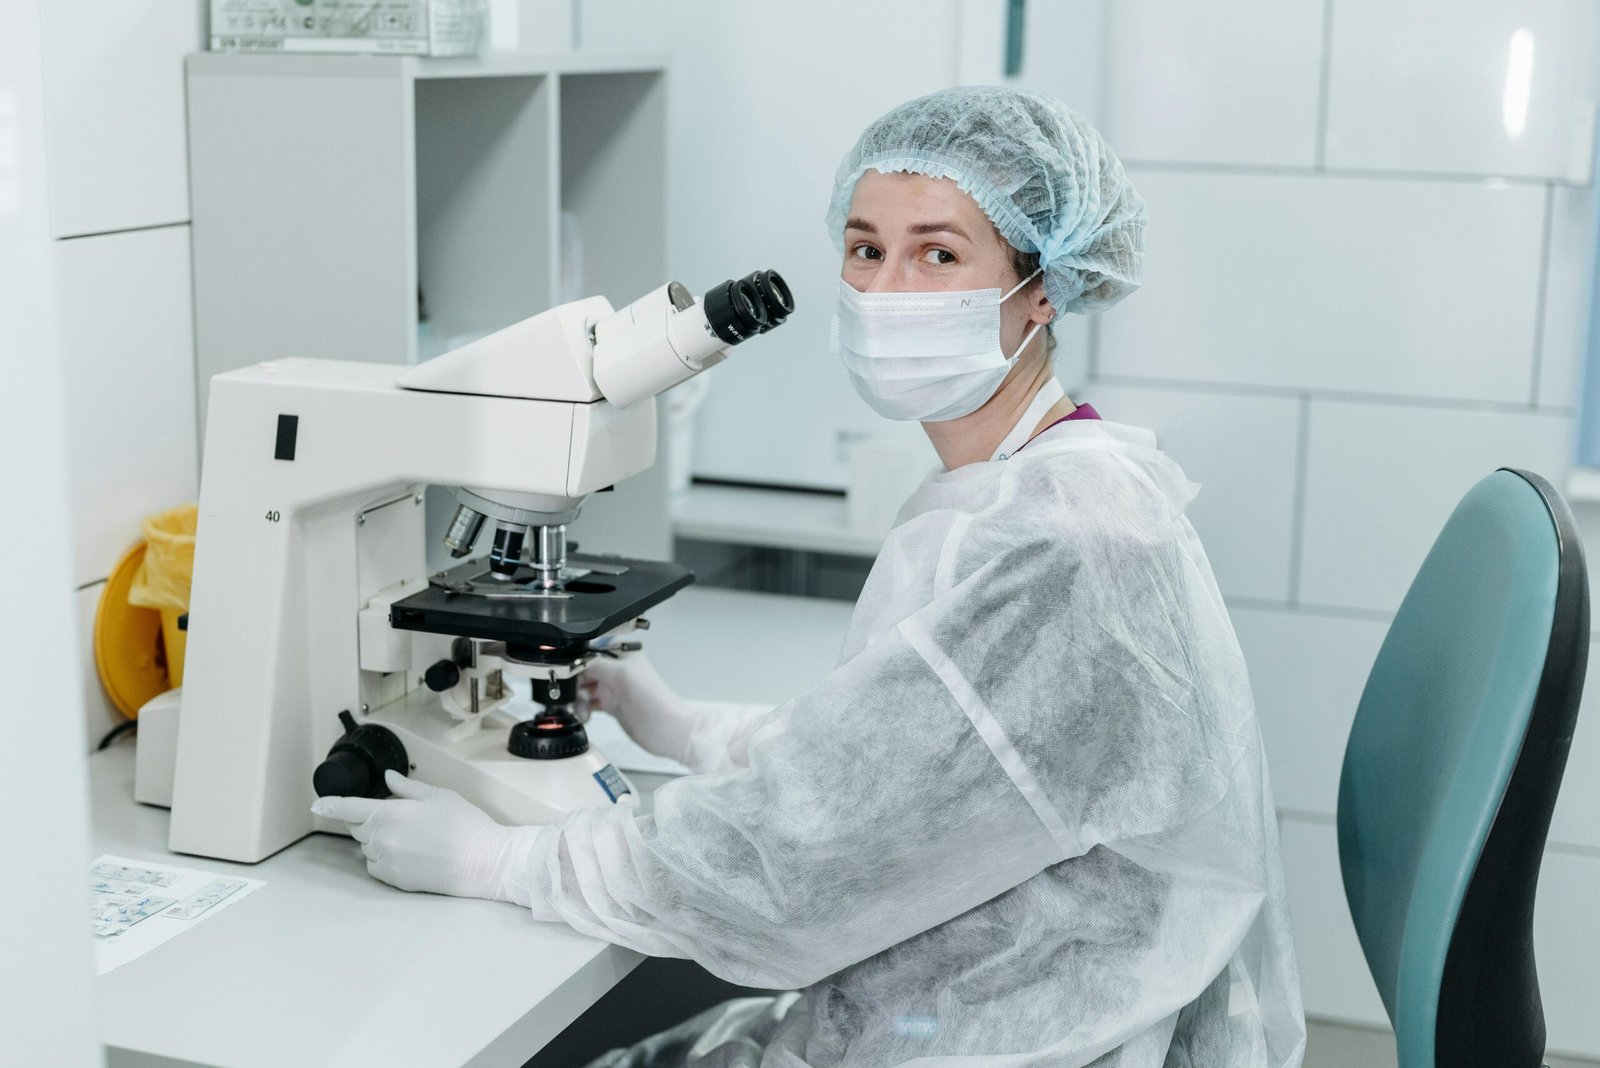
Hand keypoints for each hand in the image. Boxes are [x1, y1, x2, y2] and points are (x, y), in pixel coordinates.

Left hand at [310, 770, 531, 901]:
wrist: (483, 861)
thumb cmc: (465, 825)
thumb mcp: (438, 796)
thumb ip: (407, 788)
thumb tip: (388, 778)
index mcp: (389, 814)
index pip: (348, 808)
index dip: (330, 805)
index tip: (318, 804)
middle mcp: (382, 839)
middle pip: (358, 827)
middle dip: (367, 819)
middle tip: (396, 816)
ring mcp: (386, 861)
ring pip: (367, 847)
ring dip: (377, 839)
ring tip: (410, 836)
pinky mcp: (394, 880)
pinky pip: (377, 866)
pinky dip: (385, 857)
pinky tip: (410, 853)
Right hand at [576, 651, 698, 764]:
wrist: (666, 730)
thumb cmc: (654, 700)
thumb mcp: (622, 674)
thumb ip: (596, 664)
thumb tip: (574, 662)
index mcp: (622, 654)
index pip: (589, 652)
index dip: (575, 663)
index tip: (565, 676)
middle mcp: (616, 669)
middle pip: (582, 671)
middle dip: (574, 684)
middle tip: (571, 696)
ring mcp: (613, 688)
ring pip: (583, 688)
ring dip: (577, 699)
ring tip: (581, 710)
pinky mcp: (611, 705)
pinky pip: (588, 703)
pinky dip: (582, 709)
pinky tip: (585, 715)